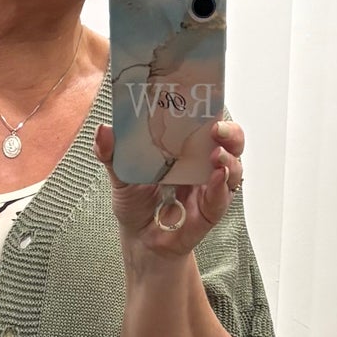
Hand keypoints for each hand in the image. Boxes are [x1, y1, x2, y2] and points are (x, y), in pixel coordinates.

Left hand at [95, 115, 243, 263]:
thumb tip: (103, 130)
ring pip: (233, 167)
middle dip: (230, 131)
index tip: (209, 96)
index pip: (206, 121)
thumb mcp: (120, 173)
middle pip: (229, 140)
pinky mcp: (211, 210)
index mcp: (186, 147)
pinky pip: (222, 197)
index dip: (211, 108)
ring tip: (217, 154)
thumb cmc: (136, 203)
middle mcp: (203, 163)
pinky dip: (220, 186)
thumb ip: (111, 153)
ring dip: (229, 157)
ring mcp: (210, 186)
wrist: (140, 241)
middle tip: (217, 127)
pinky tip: (216, 177)